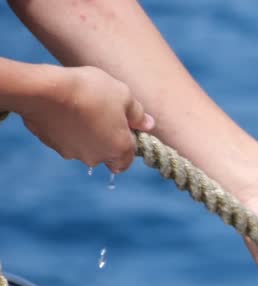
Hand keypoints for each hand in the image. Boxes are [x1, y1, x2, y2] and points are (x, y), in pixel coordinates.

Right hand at [17, 65, 154, 172]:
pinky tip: (64, 109)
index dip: (126, 145)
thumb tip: (148, 124)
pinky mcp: (52, 144)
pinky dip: (66, 129)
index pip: (126, 160)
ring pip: (84, 146)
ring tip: (81, 107)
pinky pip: (64, 139)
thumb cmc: (91, 91)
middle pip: (105, 154)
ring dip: (86, 133)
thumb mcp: (123, 95)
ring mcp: (72, 152)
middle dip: (106, 138)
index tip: (123, 127)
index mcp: (119, 149)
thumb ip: (138, 113)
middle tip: (102, 113)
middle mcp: (96, 157)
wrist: (45, 90)